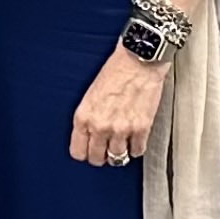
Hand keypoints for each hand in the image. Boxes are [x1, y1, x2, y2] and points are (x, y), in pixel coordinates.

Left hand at [69, 46, 166, 166]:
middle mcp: (100, 126)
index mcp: (84, 116)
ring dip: (120, 152)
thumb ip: (89, 117)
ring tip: (122, 143)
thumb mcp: (91, 94)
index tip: (91, 149)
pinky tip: (136, 138)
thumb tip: (91, 135)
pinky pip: (137, 151)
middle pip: (97, 159)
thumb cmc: (116, 70)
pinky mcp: (141, 128)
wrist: (139, 59)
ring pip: (118, 158)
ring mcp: (121, 129)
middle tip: (107, 148)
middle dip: (102, 155)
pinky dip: (137, 147)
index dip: (85, 152)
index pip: (78, 152)